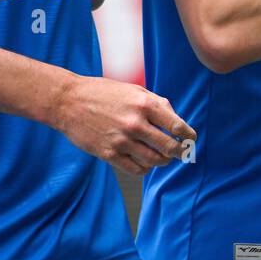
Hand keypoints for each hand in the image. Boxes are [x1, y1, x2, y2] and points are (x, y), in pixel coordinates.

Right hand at [49, 74, 196, 175]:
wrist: (68, 102)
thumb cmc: (104, 93)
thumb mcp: (134, 90)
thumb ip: (157, 103)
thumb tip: (176, 120)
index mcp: (144, 104)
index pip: (177, 125)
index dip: (188, 135)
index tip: (191, 139)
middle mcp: (135, 123)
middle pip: (169, 147)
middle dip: (180, 152)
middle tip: (183, 153)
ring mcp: (121, 140)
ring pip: (154, 160)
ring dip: (164, 162)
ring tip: (165, 158)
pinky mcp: (108, 153)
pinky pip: (135, 169)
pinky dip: (145, 168)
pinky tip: (146, 162)